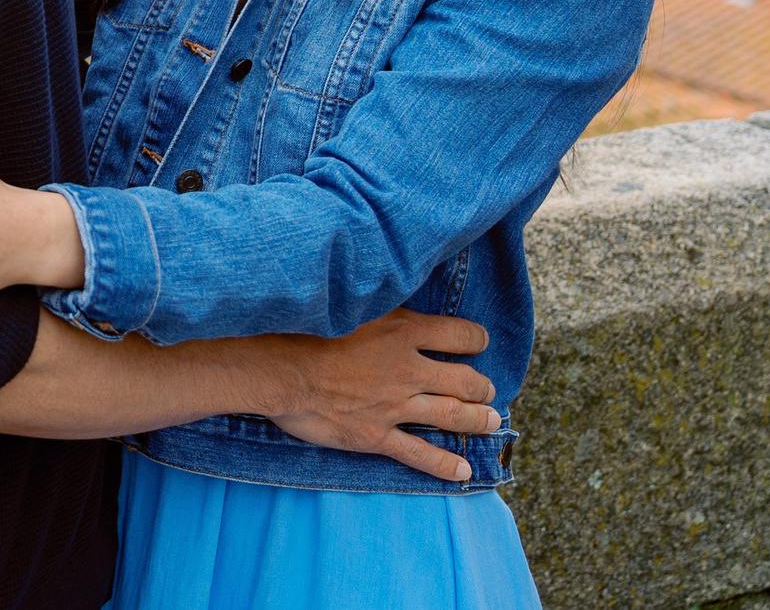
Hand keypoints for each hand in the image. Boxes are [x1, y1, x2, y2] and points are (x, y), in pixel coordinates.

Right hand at [233, 310, 500, 482]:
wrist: (277, 369)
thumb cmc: (304, 329)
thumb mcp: (347, 303)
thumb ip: (377, 305)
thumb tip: (390, 296)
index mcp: (402, 331)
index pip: (458, 334)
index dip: (474, 338)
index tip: (478, 341)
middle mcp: (408, 369)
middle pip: (463, 380)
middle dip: (481, 386)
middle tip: (488, 390)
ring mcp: (395, 405)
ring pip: (451, 415)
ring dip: (476, 420)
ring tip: (492, 421)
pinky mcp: (377, 434)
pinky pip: (419, 454)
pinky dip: (443, 465)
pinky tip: (462, 472)